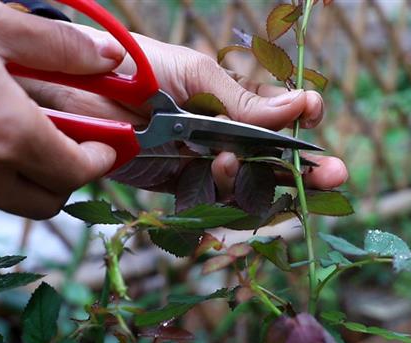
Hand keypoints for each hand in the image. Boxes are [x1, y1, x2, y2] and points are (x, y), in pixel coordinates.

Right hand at [0, 1, 122, 218]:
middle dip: (69, 176)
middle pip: (51, 201)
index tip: (106, 144)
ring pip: (14, 203)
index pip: (77, 172)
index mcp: (10, 135)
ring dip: (30, 180)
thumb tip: (111, 57)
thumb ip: (60, 46)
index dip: (100, 159)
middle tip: (69, 144)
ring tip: (19, 136)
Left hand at [21, 25, 347, 197]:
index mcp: (230, 103)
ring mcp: (201, 166)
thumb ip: (241, 101)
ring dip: (250, 182)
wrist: (77, 92)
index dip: (300, 120)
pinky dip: (218, 201)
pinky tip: (216, 178)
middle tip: (333, 173)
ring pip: (246, 189)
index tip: (312, 115)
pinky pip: (210, 206)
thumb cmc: (137, 69)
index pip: (278, 118)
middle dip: (306, 170)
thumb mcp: (194, 75)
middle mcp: (222, 137)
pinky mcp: (176, 190)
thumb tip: (297, 107)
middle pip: (273, 162)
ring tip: (227, 162)